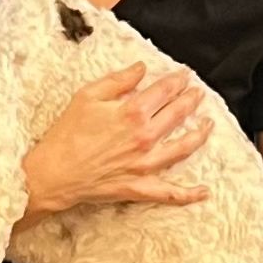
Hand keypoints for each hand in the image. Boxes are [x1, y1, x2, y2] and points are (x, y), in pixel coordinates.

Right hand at [21, 62, 212, 219]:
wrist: (54, 173)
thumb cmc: (66, 134)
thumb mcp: (87, 96)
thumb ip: (118, 80)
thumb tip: (141, 68)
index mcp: (132, 112)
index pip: (164, 91)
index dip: (177, 81)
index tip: (184, 75)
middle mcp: (145, 137)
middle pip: (178, 114)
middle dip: (191, 100)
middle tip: (198, 93)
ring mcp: (145, 164)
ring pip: (183, 148)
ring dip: (199, 134)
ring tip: (208, 124)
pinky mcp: (140, 186)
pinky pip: (169, 193)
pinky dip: (188, 194)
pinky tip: (203, 191)